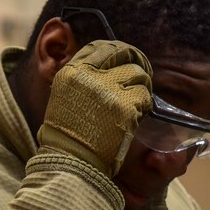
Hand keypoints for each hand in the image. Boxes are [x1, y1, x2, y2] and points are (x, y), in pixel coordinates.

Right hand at [38, 40, 153, 177]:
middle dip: (136, 62)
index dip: (118, 51)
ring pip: (138, 75)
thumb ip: (83, 81)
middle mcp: (88, 76)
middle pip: (123, 54)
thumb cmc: (68, 137)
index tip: (126, 58)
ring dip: (142, 87)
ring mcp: (108, 90)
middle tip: (142, 73)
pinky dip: (145, 105)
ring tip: (136, 102)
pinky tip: (137, 116)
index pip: (100, 47)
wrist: (72, 162)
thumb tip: (105, 69)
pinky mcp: (124, 107)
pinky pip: (144, 96)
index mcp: (71, 72)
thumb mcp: (64, 99)